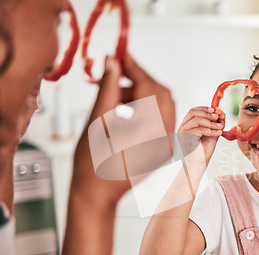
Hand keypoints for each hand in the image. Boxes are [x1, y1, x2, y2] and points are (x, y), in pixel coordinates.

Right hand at [70, 54, 175, 206]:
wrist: (97, 195)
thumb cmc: (91, 164)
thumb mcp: (96, 121)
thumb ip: (107, 87)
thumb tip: (112, 62)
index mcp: (149, 132)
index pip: (149, 86)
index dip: (134, 67)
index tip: (120, 55)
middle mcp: (165, 138)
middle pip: (162, 93)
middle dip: (139, 79)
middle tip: (115, 74)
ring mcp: (167, 144)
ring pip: (163, 104)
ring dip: (142, 93)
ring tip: (115, 95)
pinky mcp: (164, 148)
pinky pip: (162, 118)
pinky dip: (146, 107)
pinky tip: (124, 109)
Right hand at [177, 107, 224, 164]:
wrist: (198, 164)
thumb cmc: (203, 151)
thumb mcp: (212, 134)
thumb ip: (216, 124)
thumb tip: (222, 113)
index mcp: (187, 125)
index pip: (193, 111)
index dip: (204, 108)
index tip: (215, 110)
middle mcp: (182, 127)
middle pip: (193, 112)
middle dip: (207, 113)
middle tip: (217, 117)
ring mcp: (182, 132)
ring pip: (197, 120)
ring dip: (211, 123)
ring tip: (220, 127)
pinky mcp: (185, 137)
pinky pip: (198, 130)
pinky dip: (210, 130)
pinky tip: (217, 133)